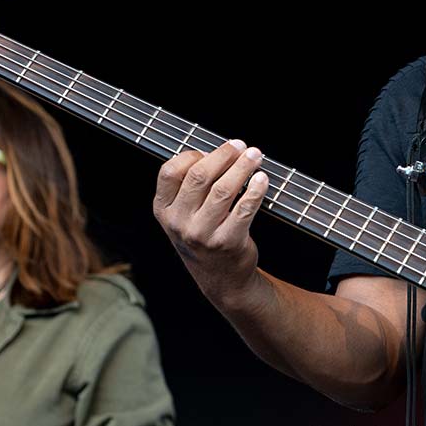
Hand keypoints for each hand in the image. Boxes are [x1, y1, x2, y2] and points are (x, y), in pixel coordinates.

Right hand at [152, 139, 270, 310]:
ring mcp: (202, 234)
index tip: (212, 150)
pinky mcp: (227, 241)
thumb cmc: (204, 237)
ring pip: (223, 189)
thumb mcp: (183, 215)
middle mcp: (179, 222)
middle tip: (241, 146)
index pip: (170, 171)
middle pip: (199, 176)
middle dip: (223, 155)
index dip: (193, 154)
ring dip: (243, 167)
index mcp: (164, 210)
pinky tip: (262, 179)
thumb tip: (217, 152)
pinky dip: (255, 190)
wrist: (220, 279)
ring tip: (255, 156)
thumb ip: (190, 186)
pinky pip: (244, 208)